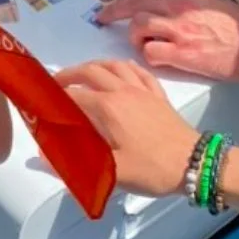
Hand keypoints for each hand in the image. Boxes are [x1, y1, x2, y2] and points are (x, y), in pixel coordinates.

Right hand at [56, 60, 198, 197]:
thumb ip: (77, 166)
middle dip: (70, 74)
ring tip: (83, 73)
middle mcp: (122, 91)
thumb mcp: (114, 173)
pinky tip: (121, 70)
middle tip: (57, 83)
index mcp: (108, 108)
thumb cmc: (153, 168)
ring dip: (94, 65)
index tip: (44, 104)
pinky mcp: (158, 94)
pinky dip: (124, 66)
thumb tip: (43, 160)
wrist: (195, 163)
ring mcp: (142, 90)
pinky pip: (138, 71)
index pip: (74, 96)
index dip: (56, 99)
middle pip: (91, 72)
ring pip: (113, 65)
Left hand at [97, 0, 238, 79]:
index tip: (117, 1)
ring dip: (132, 35)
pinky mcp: (182, 54)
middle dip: (113, 10)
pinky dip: (147, 56)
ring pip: (137, 24)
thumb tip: (161, 6)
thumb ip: (183, 0)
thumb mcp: (207, 0)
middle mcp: (179, 6)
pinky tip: (155, 58)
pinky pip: (150, 52)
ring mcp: (179, 30)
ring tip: (137, 42)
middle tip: (103, 18)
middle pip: (134, 3)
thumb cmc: (236, 26)